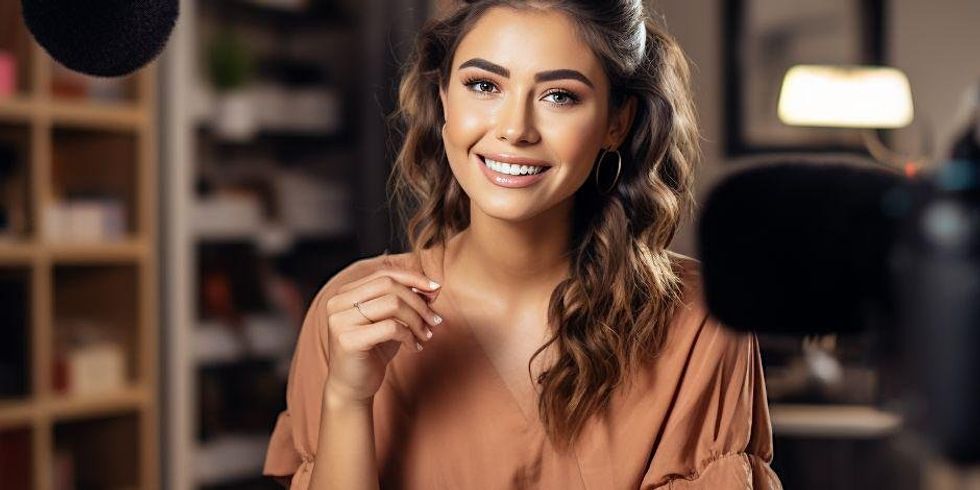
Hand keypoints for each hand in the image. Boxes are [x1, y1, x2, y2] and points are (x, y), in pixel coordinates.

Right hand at [322, 268, 442, 402]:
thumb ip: (406, 302)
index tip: (435, 289)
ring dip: (417, 320)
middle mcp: (338, 302)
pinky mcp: (348, 340)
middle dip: (418, 301)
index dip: (412, 278)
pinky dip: (409, 336)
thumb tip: (433, 287)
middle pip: (389, 286)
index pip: (384, 274)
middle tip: (434, 320)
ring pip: (392, 304)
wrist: (353, 387)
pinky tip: (415, 347)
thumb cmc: (373, 352)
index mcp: (345, 293)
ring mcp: (340, 320)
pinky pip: (390, 327)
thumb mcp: (392, 321)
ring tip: (426, 335)